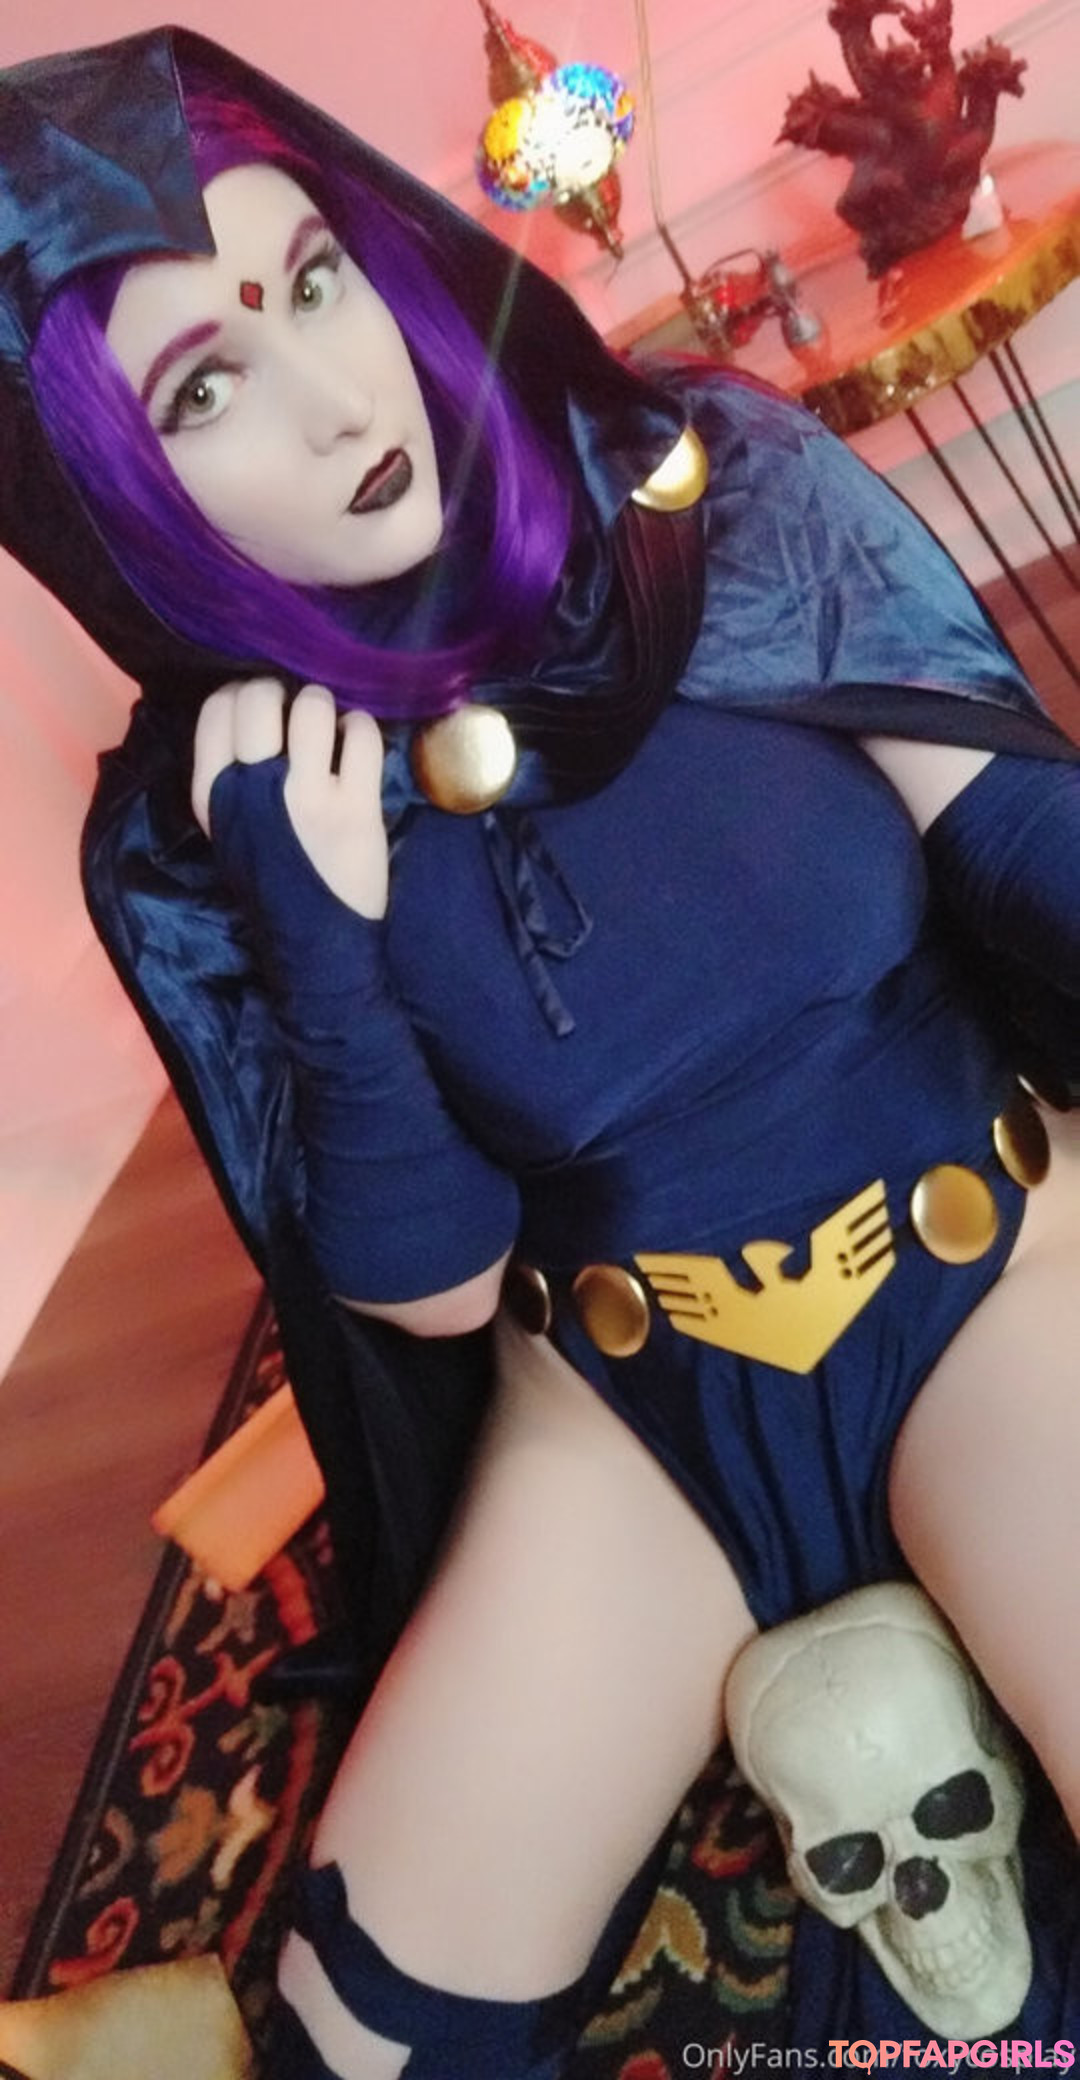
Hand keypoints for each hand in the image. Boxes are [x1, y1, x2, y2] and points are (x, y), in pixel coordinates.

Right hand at [192, 678, 387, 918]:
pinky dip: (362, 730)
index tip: (263, 708)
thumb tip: (254, 708)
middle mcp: (253, 788)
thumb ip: (231, 775)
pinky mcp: (355, 807)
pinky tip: (357, 748)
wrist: (315, 946)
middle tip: (300, 716)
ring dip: (326, 708)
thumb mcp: (229, 830)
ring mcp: (306, 795)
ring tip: (331, 732)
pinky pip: (362, 734)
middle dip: (283, 694)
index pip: (217, 709)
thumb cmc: (273, 884)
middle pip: (260, 696)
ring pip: (313, 705)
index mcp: (213, 794)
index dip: (243, 695)